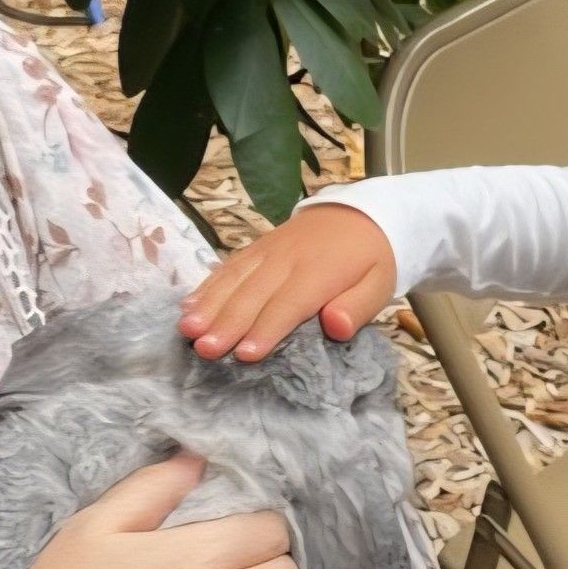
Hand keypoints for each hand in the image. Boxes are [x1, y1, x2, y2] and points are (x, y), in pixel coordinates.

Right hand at [179, 204, 395, 361]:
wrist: (360, 213)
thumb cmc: (370, 260)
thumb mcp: (379, 284)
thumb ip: (358, 307)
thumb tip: (335, 326)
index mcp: (319, 271)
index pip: (288, 304)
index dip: (266, 329)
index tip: (245, 355)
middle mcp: (287, 259)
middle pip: (253, 293)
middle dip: (227, 323)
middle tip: (204, 349)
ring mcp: (267, 250)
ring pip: (234, 278)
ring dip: (208, 305)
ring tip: (187, 330)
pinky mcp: (256, 248)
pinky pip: (228, 266)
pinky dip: (206, 286)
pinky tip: (188, 306)